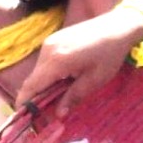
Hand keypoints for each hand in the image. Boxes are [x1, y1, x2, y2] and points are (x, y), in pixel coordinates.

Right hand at [12, 5, 142, 106]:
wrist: (118, 26)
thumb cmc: (109, 55)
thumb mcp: (94, 80)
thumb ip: (73, 96)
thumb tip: (59, 114)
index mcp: (56, 61)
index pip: (32, 85)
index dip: (25, 102)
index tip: (23, 117)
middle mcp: (47, 50)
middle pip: (33, 79)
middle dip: (34, 96)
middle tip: (43, 112)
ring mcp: (49, 42)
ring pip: (38, 70)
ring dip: (42, 85)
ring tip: (55, 97)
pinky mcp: (54, 38)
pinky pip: (44, 61)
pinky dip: (48, 74)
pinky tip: (61, 81)